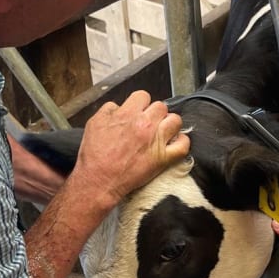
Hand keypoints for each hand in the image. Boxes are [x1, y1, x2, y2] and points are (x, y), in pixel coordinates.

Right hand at [72, 91, 189, 205]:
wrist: (98, 181)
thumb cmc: (94, 155)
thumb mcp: (94, 123)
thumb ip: (109, 110)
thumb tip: (119, 107)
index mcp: (127, 114)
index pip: (143, 96)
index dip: (140, 103)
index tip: (138, 111)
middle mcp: (145, 125)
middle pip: (161, 107)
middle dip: (155, 113)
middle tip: (149, 123)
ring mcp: (156, 141)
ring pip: (176, 121)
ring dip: (170, 124)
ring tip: (163, 131)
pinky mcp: (163, 158)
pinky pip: (183, 145)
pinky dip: (182, 142)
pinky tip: (175, 143)